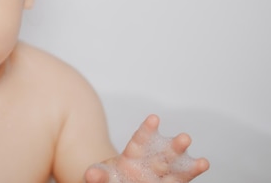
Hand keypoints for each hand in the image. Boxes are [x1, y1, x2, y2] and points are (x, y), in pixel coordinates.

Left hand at [85, 115, 208, 182]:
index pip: (139, 141)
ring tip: (204, 162)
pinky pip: (179, 182)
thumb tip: (91, 174)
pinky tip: (202, 164)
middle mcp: (150, 164)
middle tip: (185, 138)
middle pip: (162, 155)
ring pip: (175, 170)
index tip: (153, 118)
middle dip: (173, 148)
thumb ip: (98, 174)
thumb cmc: (112, 177)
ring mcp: (160, 176)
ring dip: (188, 166)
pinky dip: (190, 174)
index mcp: (132, 156)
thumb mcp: (102, 175)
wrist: (120, 182)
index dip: (146, 130)